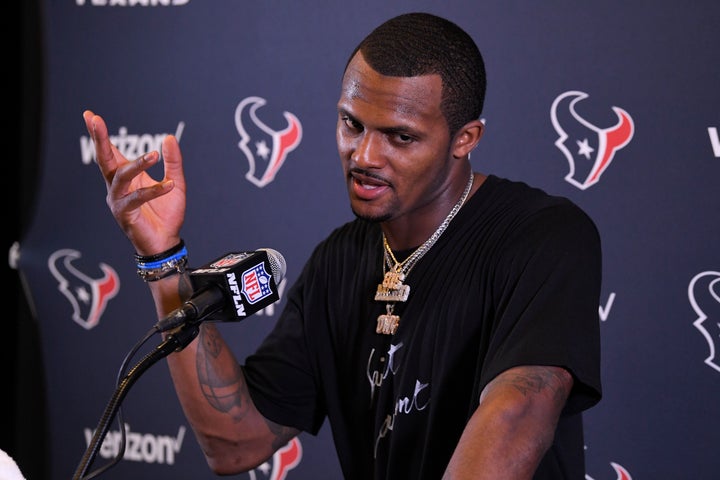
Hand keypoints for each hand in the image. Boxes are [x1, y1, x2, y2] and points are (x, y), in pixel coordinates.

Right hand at [83, 110, 186, 255]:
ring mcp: (118, 200)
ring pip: (121, 177)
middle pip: (104, 159)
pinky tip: (169, 185)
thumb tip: (169, 138)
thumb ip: (172, 162)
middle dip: (99, 139)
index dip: (100, 134)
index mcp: (127, 177)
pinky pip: (137, 199)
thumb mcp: (175, 182)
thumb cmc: (166, 214)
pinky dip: (154, 191)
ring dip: (137, 164)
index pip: (110, 151)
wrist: (166, 242)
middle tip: (94, 120)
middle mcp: (118, 187)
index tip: (90, 115)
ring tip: (154, 155)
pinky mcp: (125, 215)